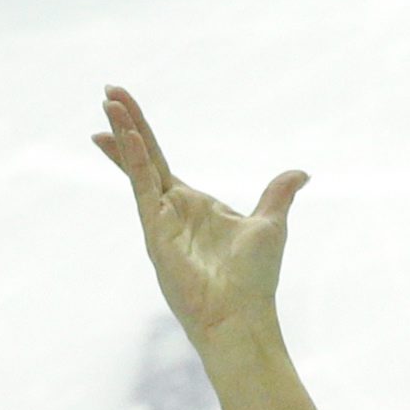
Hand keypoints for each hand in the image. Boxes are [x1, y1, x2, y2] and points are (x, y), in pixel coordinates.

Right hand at [91, 86, 306, 349]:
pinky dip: (135, 162)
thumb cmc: (254, 281)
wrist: (243, 318)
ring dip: (124, 135)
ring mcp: (161, 222)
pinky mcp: (157, 234)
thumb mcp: (270, 224)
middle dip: (127, 123)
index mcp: (193, 205)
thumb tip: (301, 173)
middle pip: (143, 157)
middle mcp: (172, 210)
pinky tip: (126, 137)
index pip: (159, 161)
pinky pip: (144, 190)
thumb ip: (278, 195)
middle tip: (108, 91)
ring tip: (109, 103)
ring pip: (138, 168)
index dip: (142, 134)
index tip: (123, 106)